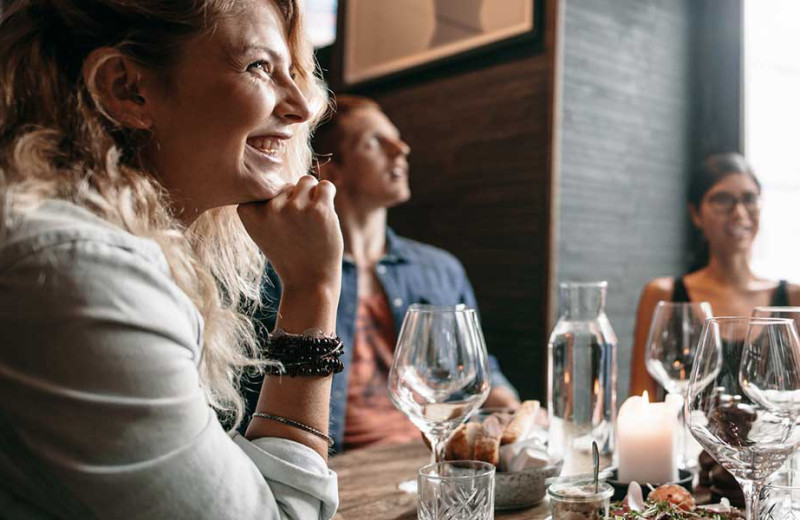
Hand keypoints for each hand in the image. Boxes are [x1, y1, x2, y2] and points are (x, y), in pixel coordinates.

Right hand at [238, 175, 342, 293]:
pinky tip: (324, 216)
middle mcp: (269, 208)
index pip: (265, 186)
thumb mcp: (263, 228)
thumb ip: (264, 201)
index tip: (279, 226)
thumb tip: (275, 166)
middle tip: (298, 230)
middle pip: (288, 184)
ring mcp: (294, 208)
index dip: (277, 203)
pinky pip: (326, 185)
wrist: (309, 281)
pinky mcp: (319, 209)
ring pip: (306, 181)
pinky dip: (328, 196)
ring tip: (310, 223)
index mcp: (248, 211)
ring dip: (312, 197)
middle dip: (296, 201)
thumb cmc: (288, 252)